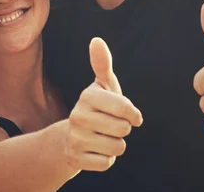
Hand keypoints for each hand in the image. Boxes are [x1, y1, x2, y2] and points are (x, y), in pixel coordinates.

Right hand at [65, 37, 142, 171]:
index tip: (130, 115)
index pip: (125, 108)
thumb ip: (102, 64)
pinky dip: (106, 159)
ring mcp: (75, 138)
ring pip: (117, 147)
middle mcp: (78, 116)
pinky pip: (106, 163)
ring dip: (116, 145)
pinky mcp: (75, 158)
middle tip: (110, 125)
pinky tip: (96, 150)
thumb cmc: (97, 108)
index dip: (133, 114)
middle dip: (123, 129)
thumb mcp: (103, 86)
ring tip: (103, 137)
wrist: (71, 136)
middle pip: (123, 129)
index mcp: (87, 96)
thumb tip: (97, 40)